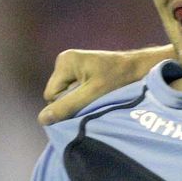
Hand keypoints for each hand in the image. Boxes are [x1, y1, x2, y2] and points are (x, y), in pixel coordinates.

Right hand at [38, 45, 173, 124]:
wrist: (140, 69)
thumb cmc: (119, 79)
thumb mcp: (93, 96)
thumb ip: (68, 106)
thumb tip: (42, 120)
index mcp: (64, 62)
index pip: (51, 96)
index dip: (67, 104)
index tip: (88, 101)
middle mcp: (65, 61)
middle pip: (57, 95)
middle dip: (74, 101)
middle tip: (95, 99)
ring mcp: (72, 65)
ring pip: (66, 95)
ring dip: (81, 100)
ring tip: (99, 95)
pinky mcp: (81, 71)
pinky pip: (74, 91)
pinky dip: (85, 95)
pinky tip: (99, 92)